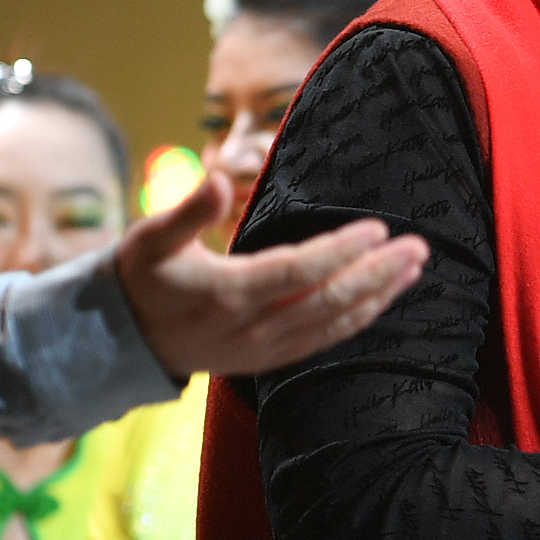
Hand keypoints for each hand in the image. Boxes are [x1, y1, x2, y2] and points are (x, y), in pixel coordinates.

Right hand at [115, 172, 427, 378]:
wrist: (122, 341)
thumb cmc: (140, 278)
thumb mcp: (150, 238)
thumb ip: (188, 211)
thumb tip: (216, 179)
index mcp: (228, 293)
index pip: (299, 271)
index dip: (340, 252)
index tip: (376, 228)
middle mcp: (253, 328)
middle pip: (329, 301)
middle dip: (377, 273)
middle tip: (417, 248)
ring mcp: (263, 349)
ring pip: (333, 325)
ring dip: (377, 296)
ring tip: (413, 269)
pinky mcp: (268, 360)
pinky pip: (323, 341)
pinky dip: (358, 320)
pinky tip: (382, 299)